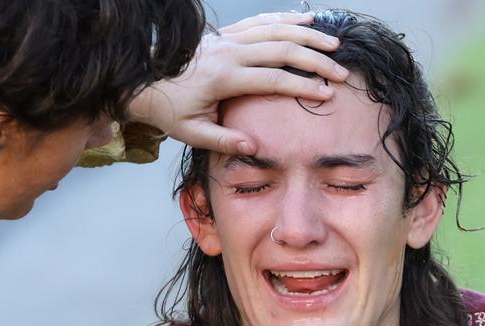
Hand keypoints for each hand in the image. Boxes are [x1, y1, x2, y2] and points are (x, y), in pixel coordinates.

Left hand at [127, 12, 348, 152]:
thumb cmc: (170, 111)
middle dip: (315, 59)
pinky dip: (284, 18)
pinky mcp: (225, 34)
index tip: (326, 94)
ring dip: (306, 34)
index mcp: (223, 77)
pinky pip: (259, 21)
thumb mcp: (192, 133)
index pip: (272, 79)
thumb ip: (223, 141)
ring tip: (333, 42)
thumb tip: (252, 148)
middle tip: (340, 71)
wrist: (144, 83)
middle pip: (281, 49)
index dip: (302, 86)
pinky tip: (305, 19)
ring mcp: (226, 39)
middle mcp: (228, 52)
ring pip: (274, 29)